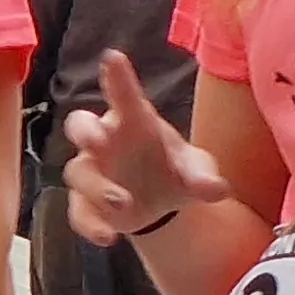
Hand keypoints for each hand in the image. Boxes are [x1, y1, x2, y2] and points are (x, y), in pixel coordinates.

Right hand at [60, 51, 229, 244]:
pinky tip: (108, 237)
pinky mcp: (86, 202)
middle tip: (97, 139)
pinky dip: (89, 224)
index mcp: (134, 121)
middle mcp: (106, 141)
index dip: (117, 76)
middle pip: (80, 125)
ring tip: (124, 205)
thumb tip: (217, 190)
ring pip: (78, 172)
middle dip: (85, 131)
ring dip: (98, 188)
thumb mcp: (197, 172)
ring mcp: (92, 171)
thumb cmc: (175, 170)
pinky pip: (77, 210)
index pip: (124, 95)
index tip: (113, 57)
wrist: (162, 206)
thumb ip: (204, 178)